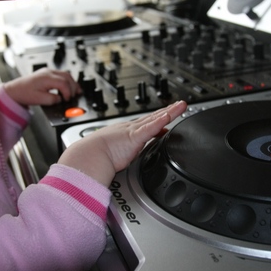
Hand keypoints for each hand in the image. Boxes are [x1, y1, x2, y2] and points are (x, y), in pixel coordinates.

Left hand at [3, 68, 79, 106]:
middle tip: (75, 96)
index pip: (63, 83)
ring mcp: (48, 71)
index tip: (68, 100)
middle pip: (67, 77)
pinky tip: (70, 86)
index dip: (68, 92)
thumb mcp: (40, 100)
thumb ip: (53, 99)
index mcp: (46, 78)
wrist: (15, 90)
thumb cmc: (24, 93)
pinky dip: (67, 81)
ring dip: (72, 83)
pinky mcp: (47, 73)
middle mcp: (48, 72)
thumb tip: (60, 99)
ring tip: (76, 91)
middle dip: (73, 87)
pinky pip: (61, 75)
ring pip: (66, 74)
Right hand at [57, 100, 186, 185]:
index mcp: (126, 133)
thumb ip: (121, 156)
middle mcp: (130, 129)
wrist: (89, 156)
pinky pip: (151, 127)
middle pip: (153, 117)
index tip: (167, 118)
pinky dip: (161, 121)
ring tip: (181, 105)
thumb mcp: (113, 154)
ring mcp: (133, 132)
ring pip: (156, 119)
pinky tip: (170, 115)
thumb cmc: (96, 157)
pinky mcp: (134, 137)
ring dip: (170, 112)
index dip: (157, 120)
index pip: (145, 125)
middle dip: (167, 111)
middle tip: (179, 105)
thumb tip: (119, 165)